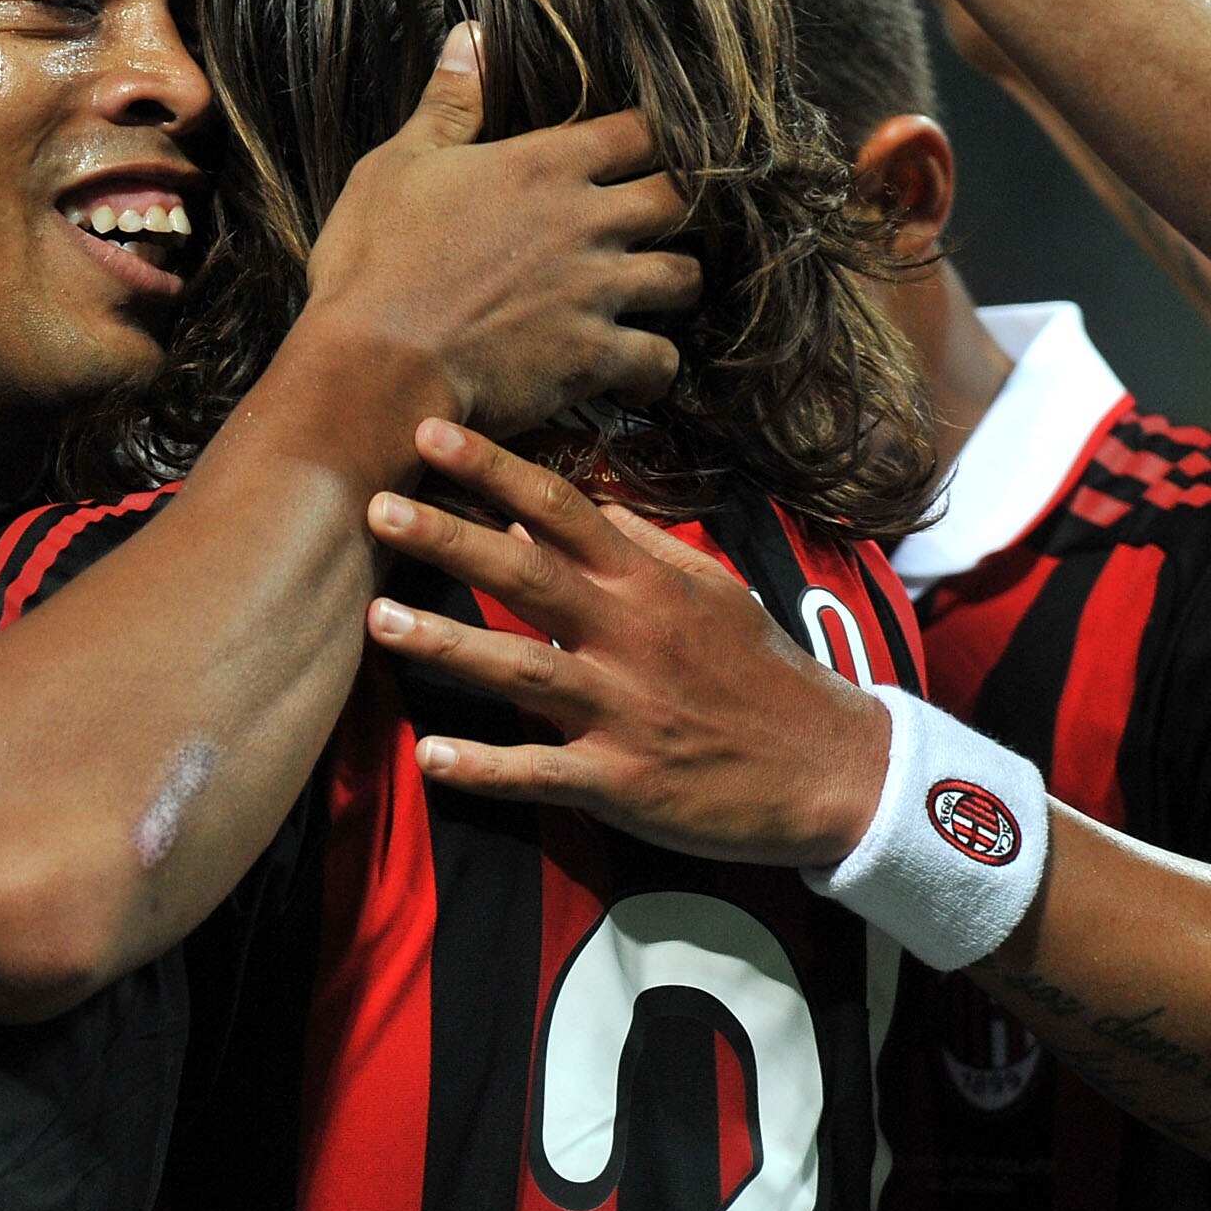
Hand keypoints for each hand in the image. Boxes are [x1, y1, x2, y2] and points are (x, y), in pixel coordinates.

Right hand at [302, 22, 702, 430]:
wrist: (372, 366)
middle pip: (680, 200)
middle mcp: (585, 222)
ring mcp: (595, 292)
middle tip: (654, 223)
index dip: (648, 139)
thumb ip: (449, 102)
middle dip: (676, 209)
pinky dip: (655, 366)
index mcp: (543, 165)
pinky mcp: (592, 359)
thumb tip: (474, 32)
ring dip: (674, 284)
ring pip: (684, 278)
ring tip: (654, 292)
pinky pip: (661, 362)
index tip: (639, 153)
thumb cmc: (374, 261)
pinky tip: (636, 367)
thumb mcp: (397, 164)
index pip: (640, 131)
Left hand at [361, 418, 886, 864]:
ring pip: (523, 670)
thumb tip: (580, 505)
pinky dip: (486, 767)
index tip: (430, 430)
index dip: (493, 469)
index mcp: (648, 584)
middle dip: (450, 538)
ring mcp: (624, 710)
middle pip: (528, 576)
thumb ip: (642, 546)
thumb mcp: (710, 593)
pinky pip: (542, 772)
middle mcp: (631, 636)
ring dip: (447, 644)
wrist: (834, 772)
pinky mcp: (623, 781)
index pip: (561, 509)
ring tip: (376, 620)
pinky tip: (429, 758)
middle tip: (377, 505)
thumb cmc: (760, 674)